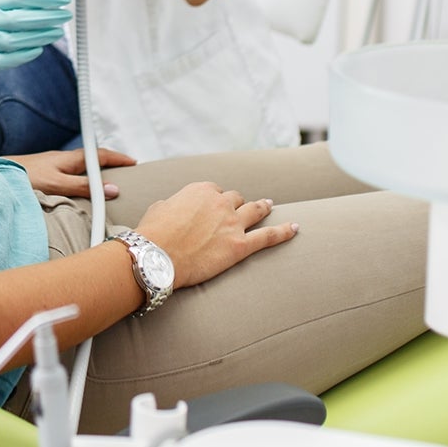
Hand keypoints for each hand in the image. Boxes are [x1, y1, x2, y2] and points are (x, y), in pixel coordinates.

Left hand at [9, 147, 136, 197]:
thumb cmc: (23, 178)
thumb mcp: (56, 184)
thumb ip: (83, 187)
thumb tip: (112, 189)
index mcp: (69, 159)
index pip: (100, 155)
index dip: (119, 158)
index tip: (135, 163)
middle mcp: (62, 161)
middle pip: (92, 160)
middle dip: (110, 164)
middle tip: (125, 172)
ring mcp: (52, 167)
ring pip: (80, 168)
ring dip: (95, 173)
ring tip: (106, 183)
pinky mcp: (43, 175)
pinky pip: (69, 175)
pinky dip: (81, 180)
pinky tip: (78, 191)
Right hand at [133, 182, 295, 289]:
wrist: (156, 256)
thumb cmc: (152, 234)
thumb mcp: (159, 208)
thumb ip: (173, 204)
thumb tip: (174, 208)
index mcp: (200, 190)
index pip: (214, 191)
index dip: (213, 201)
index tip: (211, 208)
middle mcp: (220, 203)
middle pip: (235, 199)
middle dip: (236, 204)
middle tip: (238, 209)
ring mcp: (233, 223)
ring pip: (255, 211)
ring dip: (263, 208)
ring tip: (270, 206)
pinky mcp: (240, 246)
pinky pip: (268, 236)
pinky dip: (284, 232)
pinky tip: (295, 228)